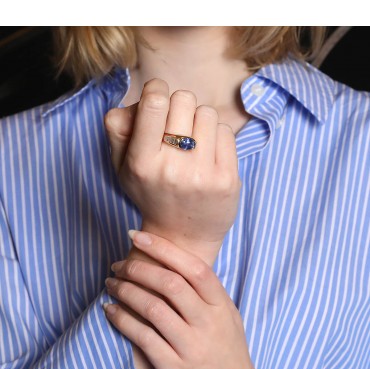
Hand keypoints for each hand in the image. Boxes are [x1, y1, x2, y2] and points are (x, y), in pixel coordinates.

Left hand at [104, 230, 262, 368]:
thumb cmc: (227, 352)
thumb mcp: (228, 318)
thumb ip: (208, 293)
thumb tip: (179, 263)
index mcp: (221, 306)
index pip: (194, 268)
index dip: (163, 248)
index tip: (136, 236)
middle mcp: (209, 323)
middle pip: (170, 284)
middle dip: (138, 268)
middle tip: (118, 264)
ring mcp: (192, 346)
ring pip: (153, 308)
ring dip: (125, 291)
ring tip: (110, 284)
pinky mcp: (174, 367)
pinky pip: (143, 337)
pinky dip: (122, 320)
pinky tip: (110, 311)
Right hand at [105, 79, 240, 265]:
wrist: (182, 236)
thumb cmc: (152, 194)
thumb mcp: (122, 167)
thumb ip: (118, 129)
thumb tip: (140, 98)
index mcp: (142, 162)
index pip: (155, 102)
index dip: (157, 90)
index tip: (158, 99)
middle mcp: (172, 168)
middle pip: (183, 99)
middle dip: (179, 106)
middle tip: (177, 126)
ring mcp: (202, 174)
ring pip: (207, 112)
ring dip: (199, 122)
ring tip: (193, 144)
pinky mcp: (227, 179)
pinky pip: (226, 131)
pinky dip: (217, 137)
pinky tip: (208, 155)